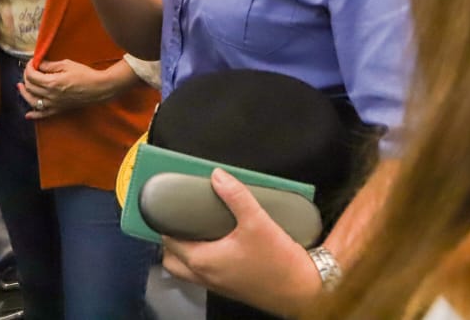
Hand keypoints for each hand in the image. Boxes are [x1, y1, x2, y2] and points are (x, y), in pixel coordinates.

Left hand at [17, 58, 115, 118]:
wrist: (99, 88)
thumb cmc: (85, 74)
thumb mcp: (66, 64)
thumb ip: (50, 65)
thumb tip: (38, 64)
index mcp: (52, 82)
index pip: (32, 75)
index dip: (29, 67)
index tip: (32, 62)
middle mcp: (50, 95)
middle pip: (30, 87)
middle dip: (26, 77)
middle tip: (30, 70)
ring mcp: (54, 104)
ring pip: (33, 101)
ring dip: (25, 93)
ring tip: (20, 87)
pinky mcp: (59, 109)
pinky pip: (44, 114)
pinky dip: (35, 115)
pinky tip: (28, 115)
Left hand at [161, 169, 320, 315]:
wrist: (304, 292)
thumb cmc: (279, 263)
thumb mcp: (257, 222)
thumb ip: (236, 196)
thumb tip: (218, 176)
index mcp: (203, 261)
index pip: (168, 241)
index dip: (165, 223)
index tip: (168, 208)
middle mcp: (205, 276)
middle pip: (172, 260)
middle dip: (171, 240)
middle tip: (181, 220)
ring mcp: (217, 285)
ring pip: (187, 270)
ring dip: (186, 253)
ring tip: (197, 230)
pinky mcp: (231, 288)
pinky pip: (205, 274)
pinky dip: (203, 260)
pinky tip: (220, 244)